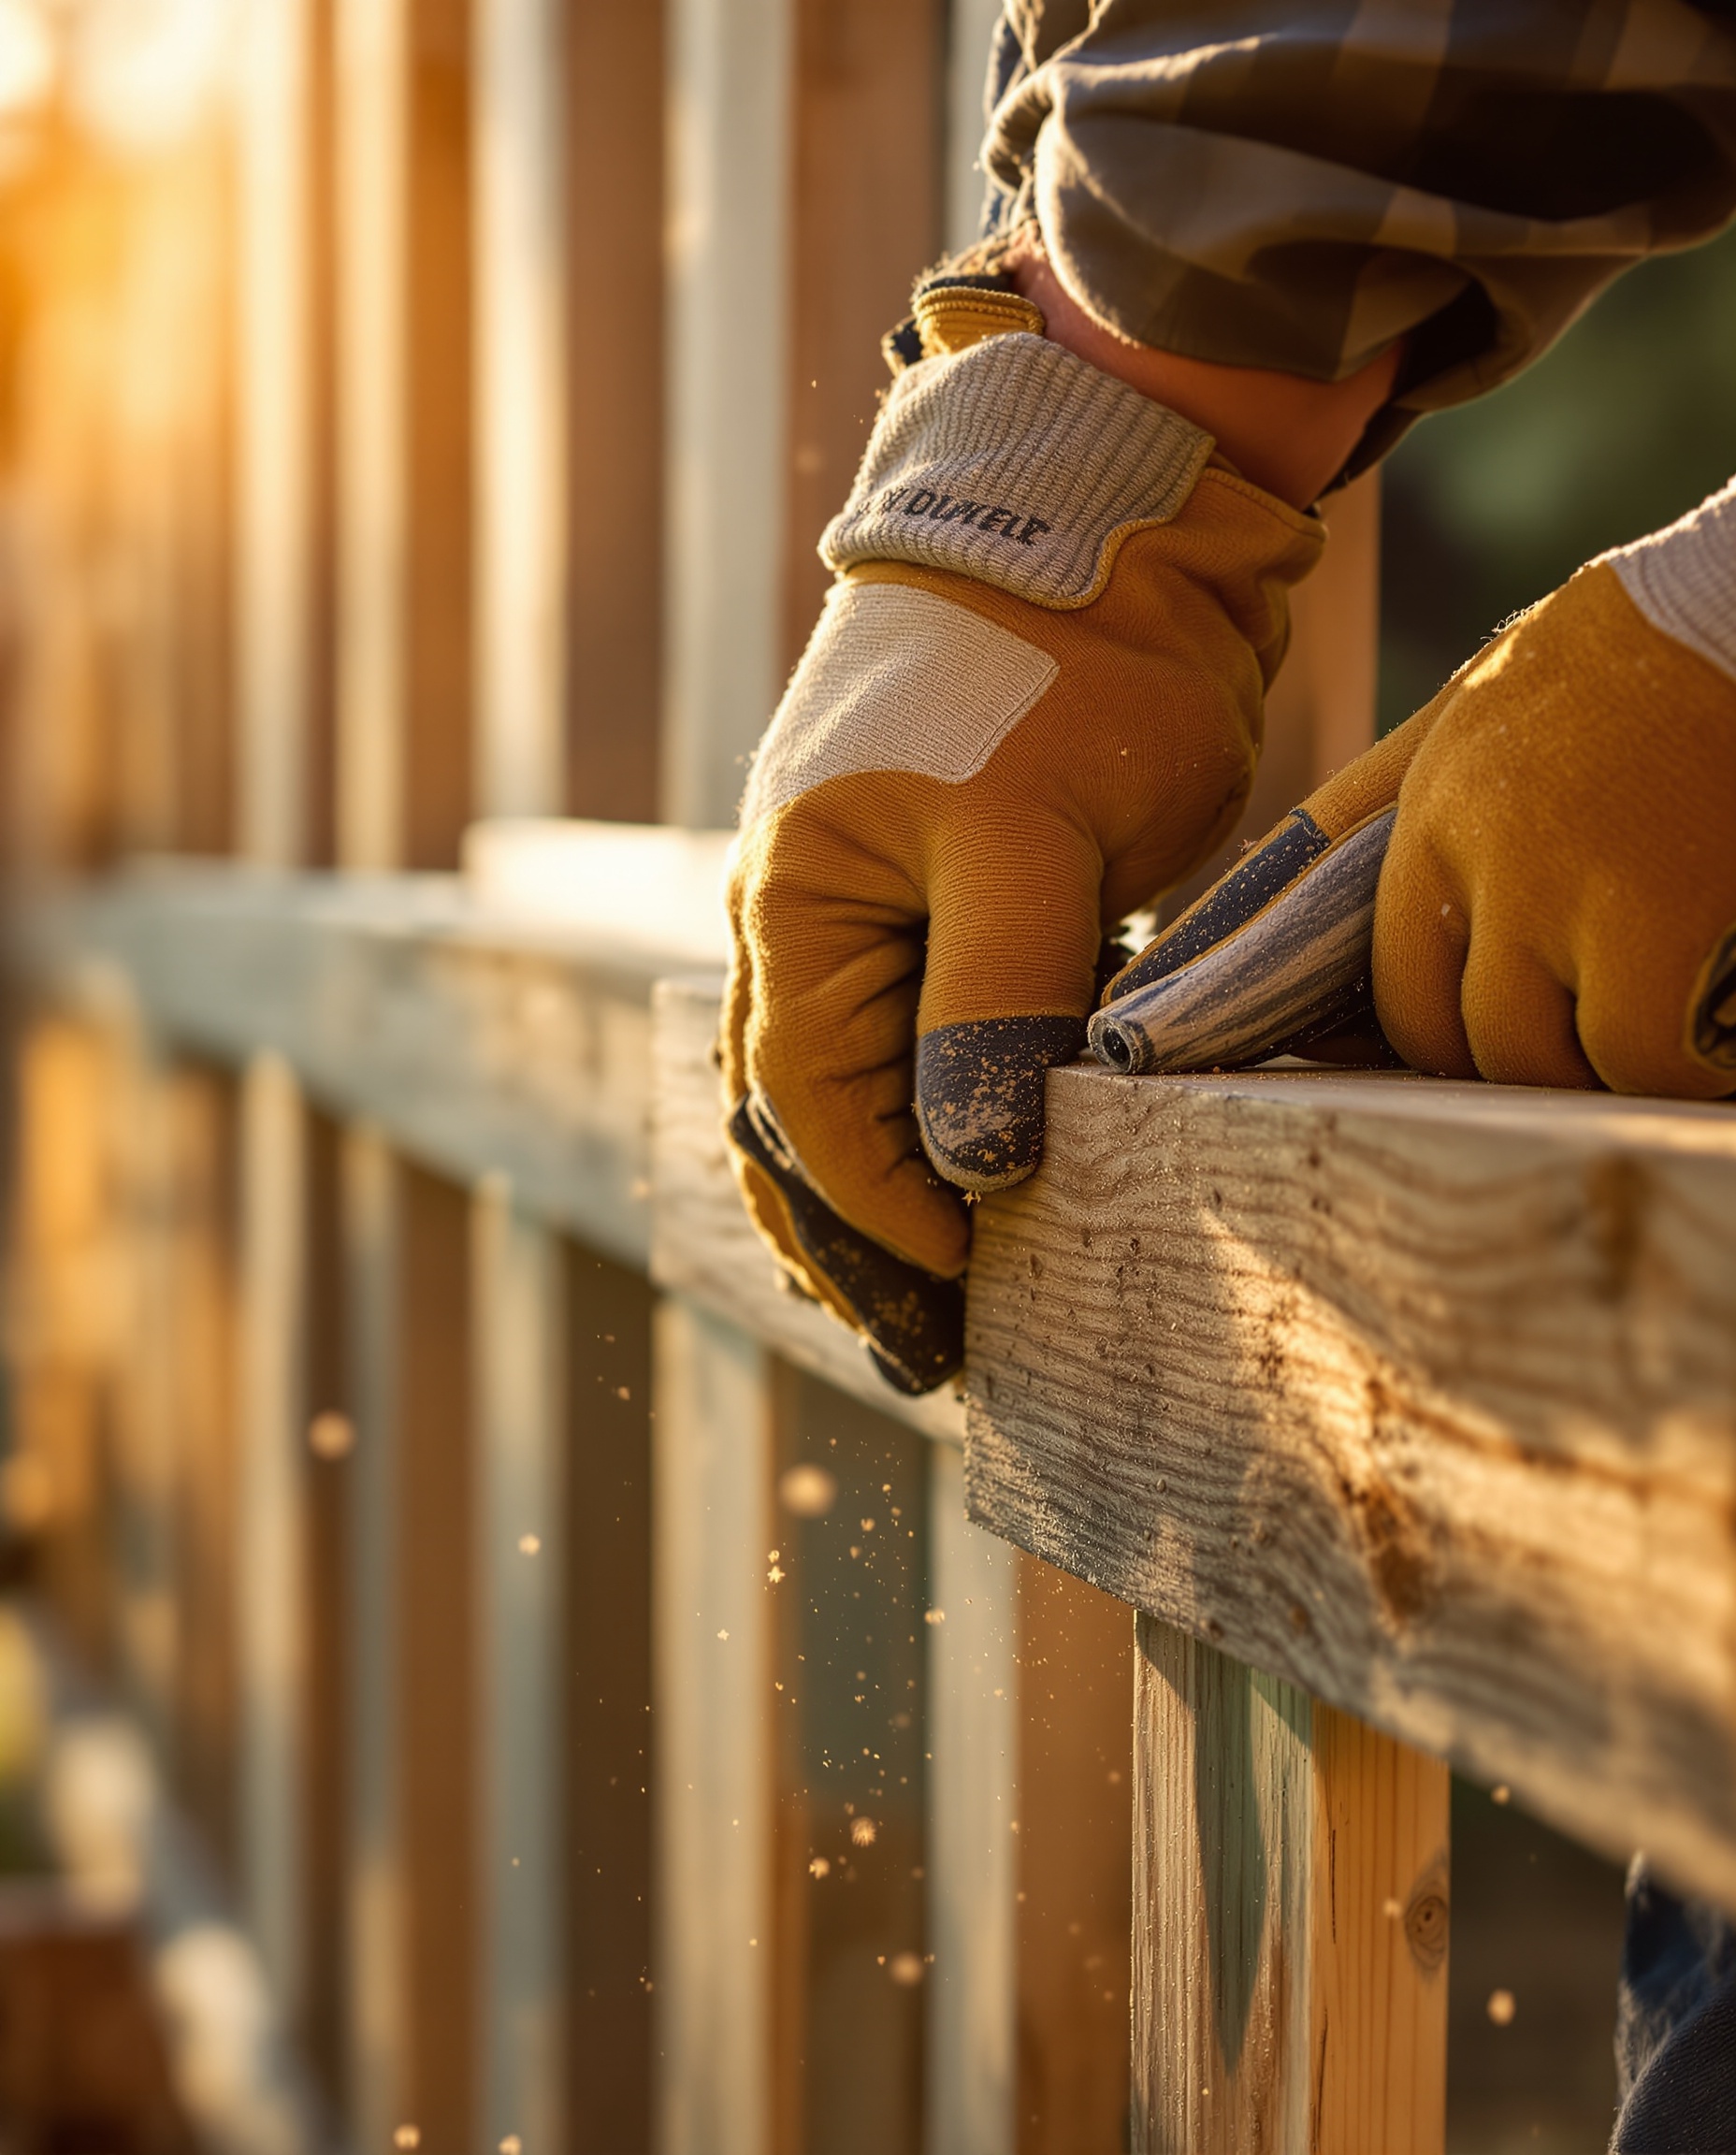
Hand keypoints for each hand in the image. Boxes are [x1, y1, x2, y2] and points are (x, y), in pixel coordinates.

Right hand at [722, 278, 1322, 1390]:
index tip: (962, 1292)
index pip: (812, 1107)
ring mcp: (863, 902)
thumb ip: (995, 1003)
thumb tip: (967, 1165)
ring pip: (838, 1087)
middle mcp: (804, 911)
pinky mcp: (935, 893)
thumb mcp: (1035, 840)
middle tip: (920, 1344)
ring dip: (877, 1194)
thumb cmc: (1068, 669)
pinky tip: (967, 1175)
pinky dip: (923, 1121)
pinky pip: (901, 1036)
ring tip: (927, 1294)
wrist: (1116, 528)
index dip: (882, 1215)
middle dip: (850, 1234)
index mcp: (798, 899)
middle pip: (795, 1116)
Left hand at [1102, 509, 1735, 1099]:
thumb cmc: (1613, 665)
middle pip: (1482, 1047)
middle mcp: (1504, 874)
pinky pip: (1658, 1062)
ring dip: (1608, 1052)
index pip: (1400, 999)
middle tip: (1591, 996)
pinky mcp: (1690, 950)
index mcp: (1438, 821)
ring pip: (1570, 1068)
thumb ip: (1354, 822)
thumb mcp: (1458, 720)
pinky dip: (1681, 1055)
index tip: (1493, 1024)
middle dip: (1530, 1049)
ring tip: (1656, 978)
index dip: (1445, 1032)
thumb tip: (1227, 920)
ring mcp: (1602, 912)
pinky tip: (1707, 989)